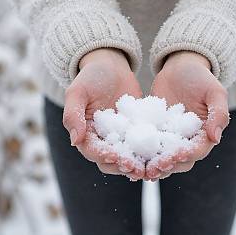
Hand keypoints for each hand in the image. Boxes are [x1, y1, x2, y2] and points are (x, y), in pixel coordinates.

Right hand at [62, 48, 144, 179]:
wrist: (111, 66)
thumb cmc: (90, 76)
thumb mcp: (78, 91)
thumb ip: (72, 115)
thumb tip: (75, 141)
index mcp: (85, 134)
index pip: (92, 151)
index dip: (104, 157)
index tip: (117, 158)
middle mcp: (102, 140)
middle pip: (110, 161)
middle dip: (123, 166)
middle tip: (137, 168)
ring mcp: (120, 138)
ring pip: (128, 157)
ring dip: (138, 164)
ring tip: (150, 167)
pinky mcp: (136, 132)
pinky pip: (143, 145)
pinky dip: (151, 152)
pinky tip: (163, 154)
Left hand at [147, 51, 229, 178]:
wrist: (180, 68)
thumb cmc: (201, 77)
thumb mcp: (214, 91)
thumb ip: (219, 113)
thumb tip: (215, 138)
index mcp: (205, 135)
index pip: (197, 151)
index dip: (187, 155)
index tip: (175, 156)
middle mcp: (188, 142)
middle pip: (179, 161)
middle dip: (167, 166)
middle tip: (153, 168)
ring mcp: (170, 139)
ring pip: (162, 159)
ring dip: (152, 166)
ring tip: (140, 169)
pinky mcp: (154, 133)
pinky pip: (147, 146)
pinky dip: (139, 154)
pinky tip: (127, 157)